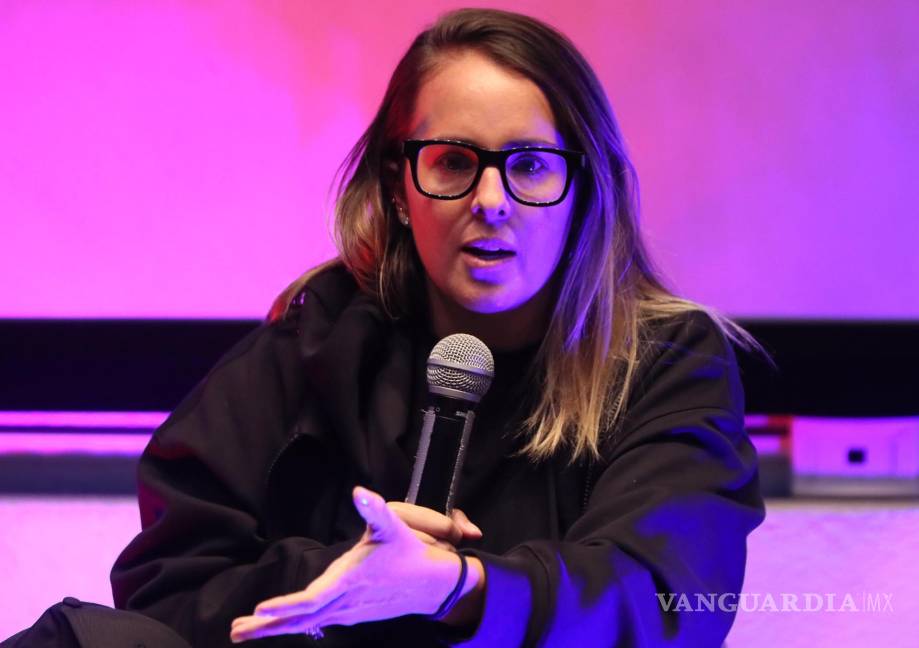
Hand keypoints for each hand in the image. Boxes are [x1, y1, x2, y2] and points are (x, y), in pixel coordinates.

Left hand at [229, 486, 478, 642]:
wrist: (433, 584)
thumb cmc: (409, 552)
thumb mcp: (393, 526)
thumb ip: (374, 509)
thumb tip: (360, 491)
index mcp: (348, 582)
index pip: (312, 600)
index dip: (286, 606)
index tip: (260, 610)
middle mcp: (344, 603)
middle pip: (300, 620)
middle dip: (266, 627)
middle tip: (235, 632)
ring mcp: (346, 612)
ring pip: (305, 624)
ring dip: (274, 628)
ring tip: (243, 632)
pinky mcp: (350, 614)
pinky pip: (316, 623)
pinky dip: (293, 624)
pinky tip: (280, 624)